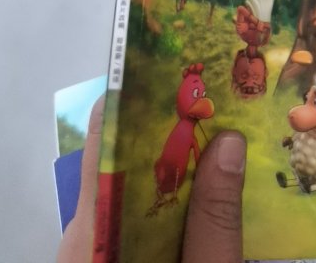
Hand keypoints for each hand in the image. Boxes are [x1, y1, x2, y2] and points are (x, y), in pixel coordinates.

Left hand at [57, 98, 246, 262]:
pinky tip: (207, 196)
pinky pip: (136, 214)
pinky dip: (170, 198)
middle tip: (220, 104)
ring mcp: (93, 245)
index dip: (138, 99)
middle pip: (124, 160)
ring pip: (133, 188)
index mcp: (95, 228)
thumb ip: (214, 221)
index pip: (104, 138)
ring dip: (175, 166)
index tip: (179, 72)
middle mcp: (85, 229)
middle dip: (171, 131)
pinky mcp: (106, 257)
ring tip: (224, 141)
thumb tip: (229, 141)